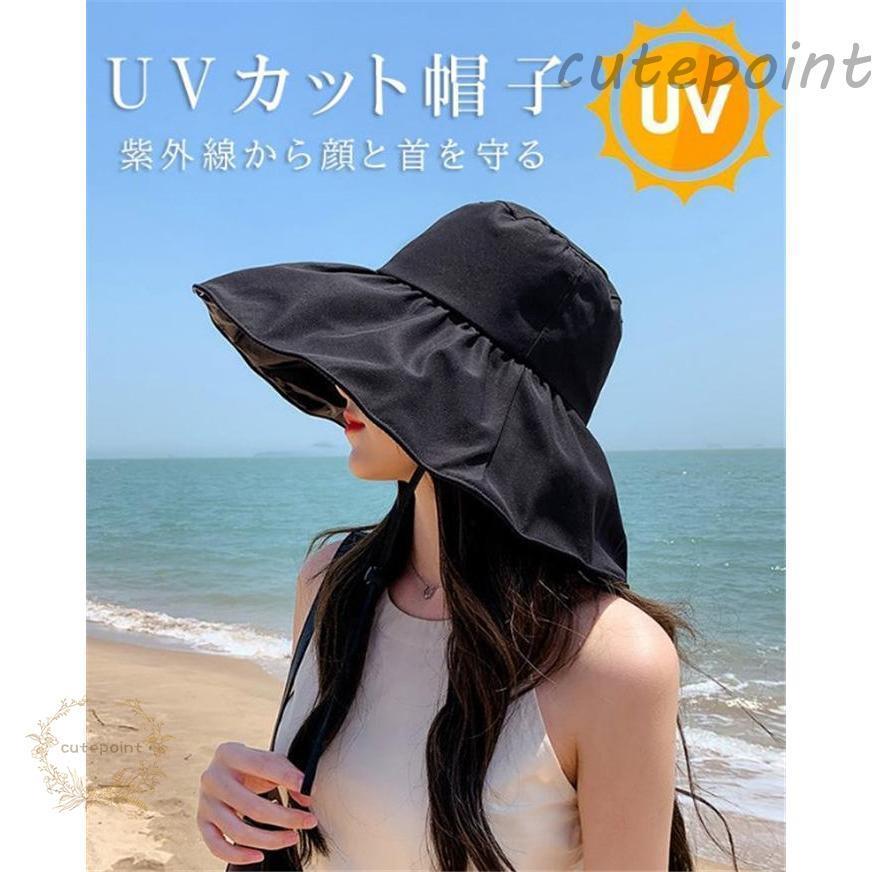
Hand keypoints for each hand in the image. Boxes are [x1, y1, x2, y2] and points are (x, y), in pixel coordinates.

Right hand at [197, 741, 317, 865]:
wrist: (225, 771)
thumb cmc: (251, 766)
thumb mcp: (270, 761)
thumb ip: (289, 774)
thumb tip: (306, 797)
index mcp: (229, 753)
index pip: (261, 765)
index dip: (286, 777)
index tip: (306, 787)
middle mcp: (212, 777)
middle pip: (251, 806)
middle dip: (285, 817)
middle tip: (309, 821)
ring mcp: (205, 801)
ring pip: (236, 831)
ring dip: (269, 839)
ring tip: (292, 837)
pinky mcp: (201, 821)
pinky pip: (217, 846)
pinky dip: (238, 855)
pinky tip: (259, 855)